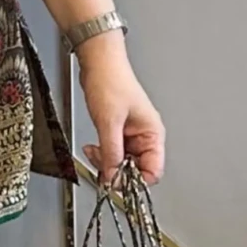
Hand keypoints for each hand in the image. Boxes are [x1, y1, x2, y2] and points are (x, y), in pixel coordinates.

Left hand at [75, 36, 165, 185]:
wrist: (98, 64)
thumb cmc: (110, 83)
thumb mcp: (108, 122)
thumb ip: (111, 152)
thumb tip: (113, 176)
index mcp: (152, 134)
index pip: (153, 170)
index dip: (135, 180)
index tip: (116, 181)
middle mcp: (145, 136)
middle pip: (136, 168)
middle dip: (117, 170)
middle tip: (101, 166)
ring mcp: (131, 134)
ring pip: (122, 161)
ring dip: (106, 161)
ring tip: (94, 151)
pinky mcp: (117, 131)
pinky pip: (112, 150)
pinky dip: (102, 153)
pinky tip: (93, 147)